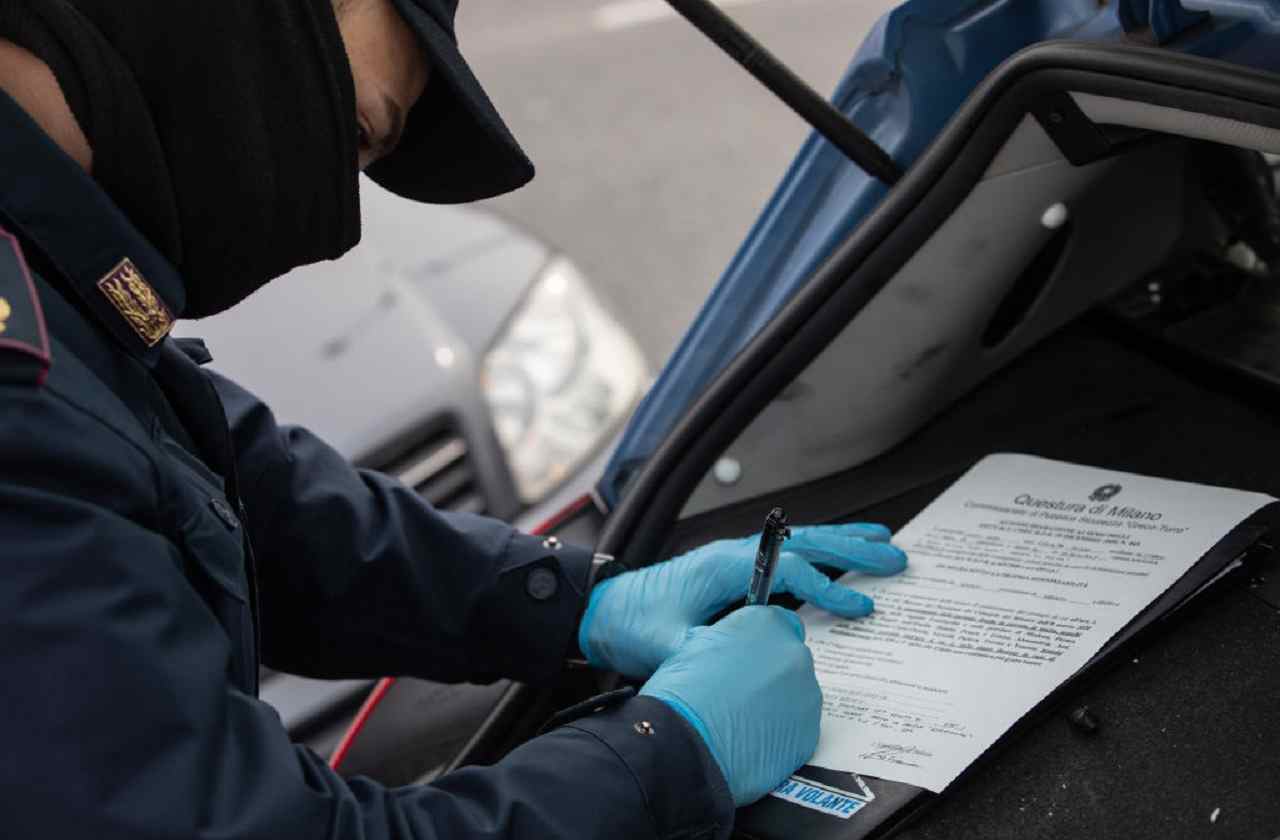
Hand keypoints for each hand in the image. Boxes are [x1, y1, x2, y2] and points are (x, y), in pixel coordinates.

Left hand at [578, 522, 905, 677]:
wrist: (599, 607)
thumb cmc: (628, 620)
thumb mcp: (665, 645)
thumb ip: (703, 651)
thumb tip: (741, 659)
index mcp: (722, 565)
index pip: (788, 570)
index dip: (827, 587)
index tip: (860, 607)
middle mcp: (732, 554)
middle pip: (803, 544)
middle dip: (851, 549)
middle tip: (894, 556)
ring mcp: (733, 559)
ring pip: (797, 543)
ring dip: (840, 542)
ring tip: (880, 540)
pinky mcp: (731, 570)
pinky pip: (784, 556)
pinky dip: (817, 553)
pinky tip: (834, 557)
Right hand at [641, 606, 820, 806]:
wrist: (687, 744)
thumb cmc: (683, 694)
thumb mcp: (698, 642)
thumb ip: (732, 639)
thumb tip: (735, 648)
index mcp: (768, 624)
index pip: (781, 623)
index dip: (762, 642)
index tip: (749, 656)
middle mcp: (795, 655)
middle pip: (790, 660)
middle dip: (770, 673)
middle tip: (739, 691)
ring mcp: (806, 697)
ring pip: (796, 696)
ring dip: (776, 703)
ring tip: (741, 719)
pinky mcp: (808, 735)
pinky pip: (797, 729)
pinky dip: (779, 733)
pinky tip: (750, 739)